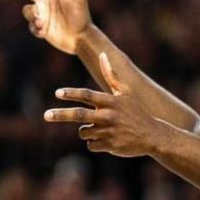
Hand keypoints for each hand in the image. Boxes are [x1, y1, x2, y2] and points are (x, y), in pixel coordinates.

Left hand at [44, 53, 164, 156]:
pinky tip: (107, 140)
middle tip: (46, 115)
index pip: (87, 95)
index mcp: (111, 101)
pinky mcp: (110, 145)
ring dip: (87, 131)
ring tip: (101, 129)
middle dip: (60, 115)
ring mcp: (109, 131)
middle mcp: (108, 115)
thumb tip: (103, 55)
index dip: (71, 94)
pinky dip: (95, 143)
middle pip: (78, 115)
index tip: (58, 93)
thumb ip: (111, 74)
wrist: (153, 135)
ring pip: (84, 132)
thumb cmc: (137, 111)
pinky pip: (91, 145)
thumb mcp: (125, 92)